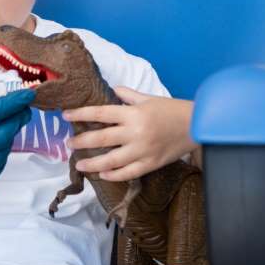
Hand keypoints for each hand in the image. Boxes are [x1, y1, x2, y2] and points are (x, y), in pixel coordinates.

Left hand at [64, 87, 197, 181]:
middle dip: (81, 141)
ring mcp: (143, 150)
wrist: (198, 125)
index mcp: (133, 114)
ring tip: (80, 164)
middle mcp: (135, 133)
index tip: (66, 116)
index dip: (80, 114)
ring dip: (93, 163)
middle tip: (69, 144)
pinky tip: (103, 174)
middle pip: (101, 139)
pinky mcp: (152, 163)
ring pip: (112, 160)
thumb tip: (113, 89)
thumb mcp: (148, 98)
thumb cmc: (172, 110)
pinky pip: (129, 172)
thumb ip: (128, 95)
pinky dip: (114, 175)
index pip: (100, 113)